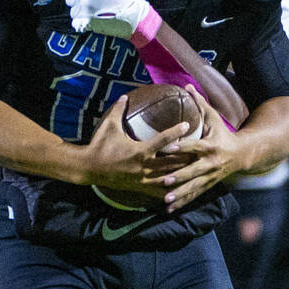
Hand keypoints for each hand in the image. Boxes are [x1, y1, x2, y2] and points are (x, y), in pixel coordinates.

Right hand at [78, 96, 193, 199]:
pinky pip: (156, 192)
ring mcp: (141, 179)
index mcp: (139, 151)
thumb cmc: (99, 145)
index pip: (161, 141)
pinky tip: (179, 193)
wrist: (88, 168)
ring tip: (195, 172)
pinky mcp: (138, 187)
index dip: (175, 133)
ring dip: (180, 176)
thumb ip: (118, 110)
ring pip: (166, 179)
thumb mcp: (108, 126)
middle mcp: (143, 167)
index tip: (187, 125)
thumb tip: (125, 95)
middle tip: (201, 153)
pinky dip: (168, 192)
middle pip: (170, 163)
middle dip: (186, 158)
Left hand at [154, 88, 247, 211]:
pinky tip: (170, 209)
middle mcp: (210, 163)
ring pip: (193, 187)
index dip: (181, 146)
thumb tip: (187, 85)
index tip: (166, 148)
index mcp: (210, 146)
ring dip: (180, 194)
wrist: (243, 154)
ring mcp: (210, 176)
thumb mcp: (214, 118)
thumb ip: (200, 104)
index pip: (193, 146)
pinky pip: (194, 195)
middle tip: (164, 180)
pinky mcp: (208, 185)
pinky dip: (183, 203)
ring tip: (165, 200)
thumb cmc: (224, 133)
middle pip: (193, 170)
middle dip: (179, 177)